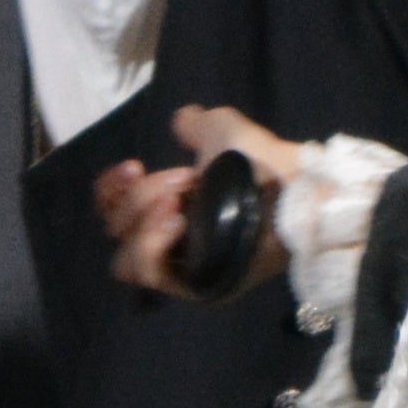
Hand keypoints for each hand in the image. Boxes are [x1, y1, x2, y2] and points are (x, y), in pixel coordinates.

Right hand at [97, 102, 301, 300]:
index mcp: (173, 209)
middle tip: (183, 180)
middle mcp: (173, 241)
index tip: (133, 165)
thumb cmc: (264, 162)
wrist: (296, 190)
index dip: (111, 188)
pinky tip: (178, 221)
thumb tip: (182, 120)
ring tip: (179, 202)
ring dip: (143, 219)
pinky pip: (149, 273)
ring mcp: (183, 268)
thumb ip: (197, 126)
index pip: (114, 211)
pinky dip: (151, 243)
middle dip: (139, 196)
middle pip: (116, 229)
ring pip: (125, 257)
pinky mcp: (196, 287)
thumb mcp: (224, 131)